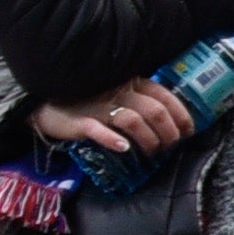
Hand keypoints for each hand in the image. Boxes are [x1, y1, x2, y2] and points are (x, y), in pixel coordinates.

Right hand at [30, 78, 191, 157]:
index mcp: (131, 82)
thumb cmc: (88, 99)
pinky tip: (124, 148)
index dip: (181, 115)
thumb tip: (171, 119)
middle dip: (170, 132)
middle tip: (170, 146)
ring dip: (149, 140)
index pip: (164, 96)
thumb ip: (141, 99)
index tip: (188, 131)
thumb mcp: (117, 92)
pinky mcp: (80, 121)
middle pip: (155, 110)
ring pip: (134, 120)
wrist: (45, 102)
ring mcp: (99, 106)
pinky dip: (113, 139)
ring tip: (152, 152)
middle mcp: (118, 91)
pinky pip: (98, 129)